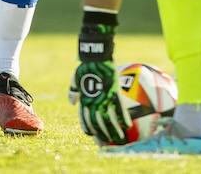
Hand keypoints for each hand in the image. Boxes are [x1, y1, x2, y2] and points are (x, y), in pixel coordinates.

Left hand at [69, 9, 128, 144]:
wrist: (95, 56)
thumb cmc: (84, 65)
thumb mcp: (75, 79)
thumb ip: (73, 92)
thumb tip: (72, 103)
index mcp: (84, 100)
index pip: (86, 121)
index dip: (90, 131)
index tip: (94, 138)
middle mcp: (94, 102)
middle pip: (98, 124)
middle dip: (103, 135)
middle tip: (108, 144)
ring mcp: (104, 99)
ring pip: (109, 120)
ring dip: (114, 131)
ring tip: (120, 140)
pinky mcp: (114, 93)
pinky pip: (120, 109)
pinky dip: (124, 119)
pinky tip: (128, 126)